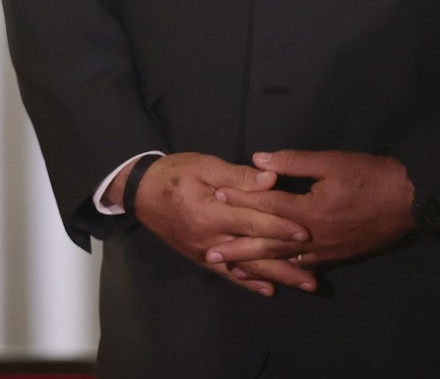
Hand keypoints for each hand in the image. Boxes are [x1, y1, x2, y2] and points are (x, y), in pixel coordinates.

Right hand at [130, 151, 310, 295]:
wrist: (139, 191)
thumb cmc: (174, 173)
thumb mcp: (204, 165)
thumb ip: (238, 176)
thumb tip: (271, 180)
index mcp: (210, 211)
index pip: (253, 221)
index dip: (281, 227)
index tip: (307, 233)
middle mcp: (209, 237)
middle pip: (255, 251)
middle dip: (287, 263)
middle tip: (316, 276)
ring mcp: (204, 251)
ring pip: (245, 267)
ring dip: (276, 277)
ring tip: (304, 285)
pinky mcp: (199, 257)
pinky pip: (226, 274)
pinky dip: (248, 282)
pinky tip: (268, 290)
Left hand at [212, 149, 416, 271]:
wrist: (409, 201)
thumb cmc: (370, 177)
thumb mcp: (331, 162)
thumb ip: (292, 162)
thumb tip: (257, 160)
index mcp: (309, 210)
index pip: (266, 206)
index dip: (239, 201)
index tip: (215, 199)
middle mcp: (313, 235)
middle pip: (268, 243)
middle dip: (238, 248)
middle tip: (210, 254)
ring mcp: (325, 250)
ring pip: (285, 260)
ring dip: (257, 265)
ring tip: (232, 271)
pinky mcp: (336, 256)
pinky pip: (305, 267)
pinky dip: (285, 272)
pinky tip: (271, 276)